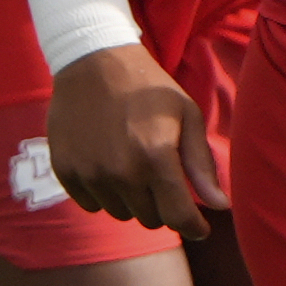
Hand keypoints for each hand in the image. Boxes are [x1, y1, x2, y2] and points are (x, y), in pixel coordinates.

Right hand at [45, 43, 227, 239]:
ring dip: (130, 199)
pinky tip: (105, 164)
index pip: (179, 218)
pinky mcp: (65, 169)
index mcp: (156, 158)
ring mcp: (89, 172)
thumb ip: (202, 165)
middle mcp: (121, 171)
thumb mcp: (186, 115)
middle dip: (161, 205)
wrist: (92, 59)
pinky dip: (101, 193)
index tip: (199, 225)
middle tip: (158, 176)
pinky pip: (90, 204)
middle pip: (150, 220)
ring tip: (130, 165)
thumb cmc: (147, 87)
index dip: (194, 226)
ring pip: (119, 213)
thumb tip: (220, 206)